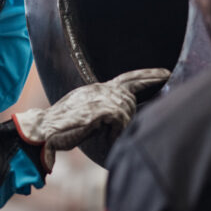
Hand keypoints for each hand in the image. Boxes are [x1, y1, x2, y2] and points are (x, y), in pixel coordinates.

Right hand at [13, 68, 170, 171]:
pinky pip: (121, 122)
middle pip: (133, 85)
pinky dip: (115, 133)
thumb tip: (118, 118)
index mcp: (97, 89)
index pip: (128, 78)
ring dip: (121, 125)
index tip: (164, 73)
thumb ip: (103, 113)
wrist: (42, 130)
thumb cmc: (61, 128)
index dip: (147, 76)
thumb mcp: (87, 115)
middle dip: (152, 79)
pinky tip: (104, 137)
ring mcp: (101, 97)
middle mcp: (101, 89)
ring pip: (128, 111)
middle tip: (168, 74)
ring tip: (104, 133)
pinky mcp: (102, 109)